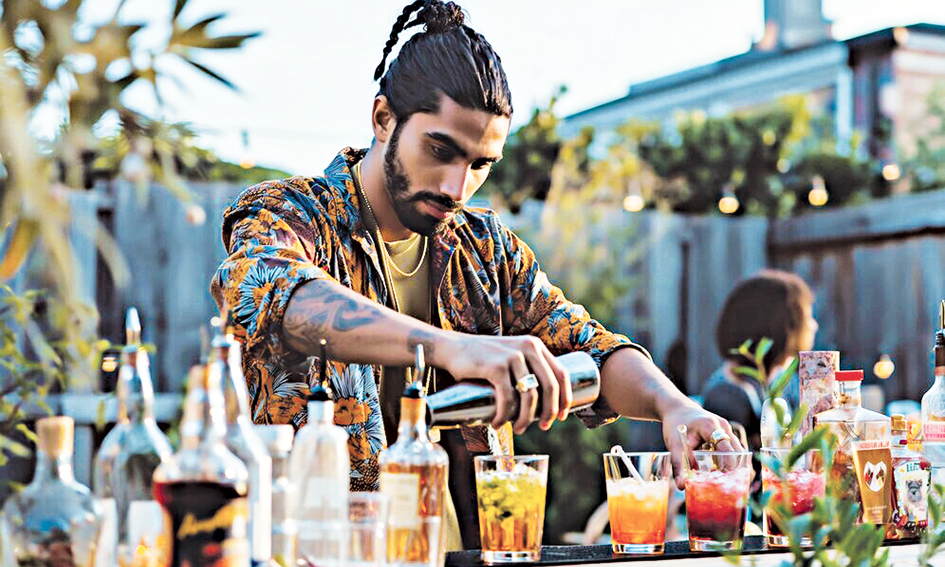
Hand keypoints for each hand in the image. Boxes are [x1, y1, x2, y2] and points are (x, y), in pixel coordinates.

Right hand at [439, 333, 572, 433]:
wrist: (452, 348)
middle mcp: (528, 348)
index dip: (566, 399)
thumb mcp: (511, 357)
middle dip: (549, 413)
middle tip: (543, 427)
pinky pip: (508, 398)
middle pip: (550, 387)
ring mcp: (512, 356)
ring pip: (530, 396)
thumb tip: (542, 402)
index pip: (562, 374)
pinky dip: (504, 415)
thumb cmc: (482, 359)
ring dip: (526, 419)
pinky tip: (497, 422)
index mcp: (535, 346)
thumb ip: (526, 369)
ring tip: (518, 429)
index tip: (562, 417)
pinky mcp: (496, 366)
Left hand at [661, 403, 744, 488]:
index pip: (726, 447)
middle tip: (728, 485)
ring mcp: (727, 429)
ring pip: (738, 451)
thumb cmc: (675, 424)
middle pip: (737, 451)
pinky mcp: (726, 434)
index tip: (725, 479)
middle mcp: (723, 426)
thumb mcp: (674, 445)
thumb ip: (679, 465)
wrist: (677, 409)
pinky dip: (730, 460)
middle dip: (735, 468)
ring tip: (727, 481)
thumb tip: (682, 486)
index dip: (728, 464)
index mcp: (710, 425)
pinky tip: (722, 472)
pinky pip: (733, 449)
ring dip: (734, 465)